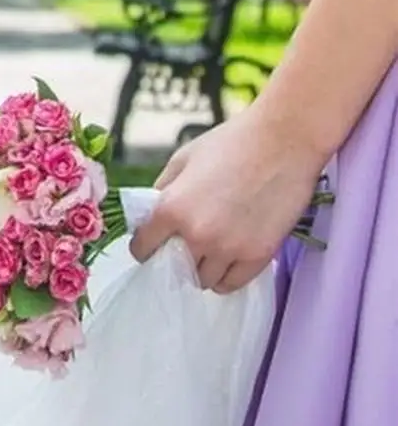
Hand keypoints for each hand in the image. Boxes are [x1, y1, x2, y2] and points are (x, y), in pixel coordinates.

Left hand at [130, 104, 323, 292]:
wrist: (283, 141)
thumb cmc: (230, 143)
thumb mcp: (182, 159)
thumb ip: (164, 190)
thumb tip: (151, 214)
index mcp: (172, 208)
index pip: (143, 247)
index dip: (143, 246)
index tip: (149, 245)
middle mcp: (197, 235)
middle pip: (174, 268)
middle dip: (174, 258)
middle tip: (183, 245)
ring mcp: (229, 249)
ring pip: (204, 280)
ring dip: (201, 269)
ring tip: (208, 251)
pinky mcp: (259, 256)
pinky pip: (232, 284)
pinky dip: (225, 277)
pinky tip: (226, 261)